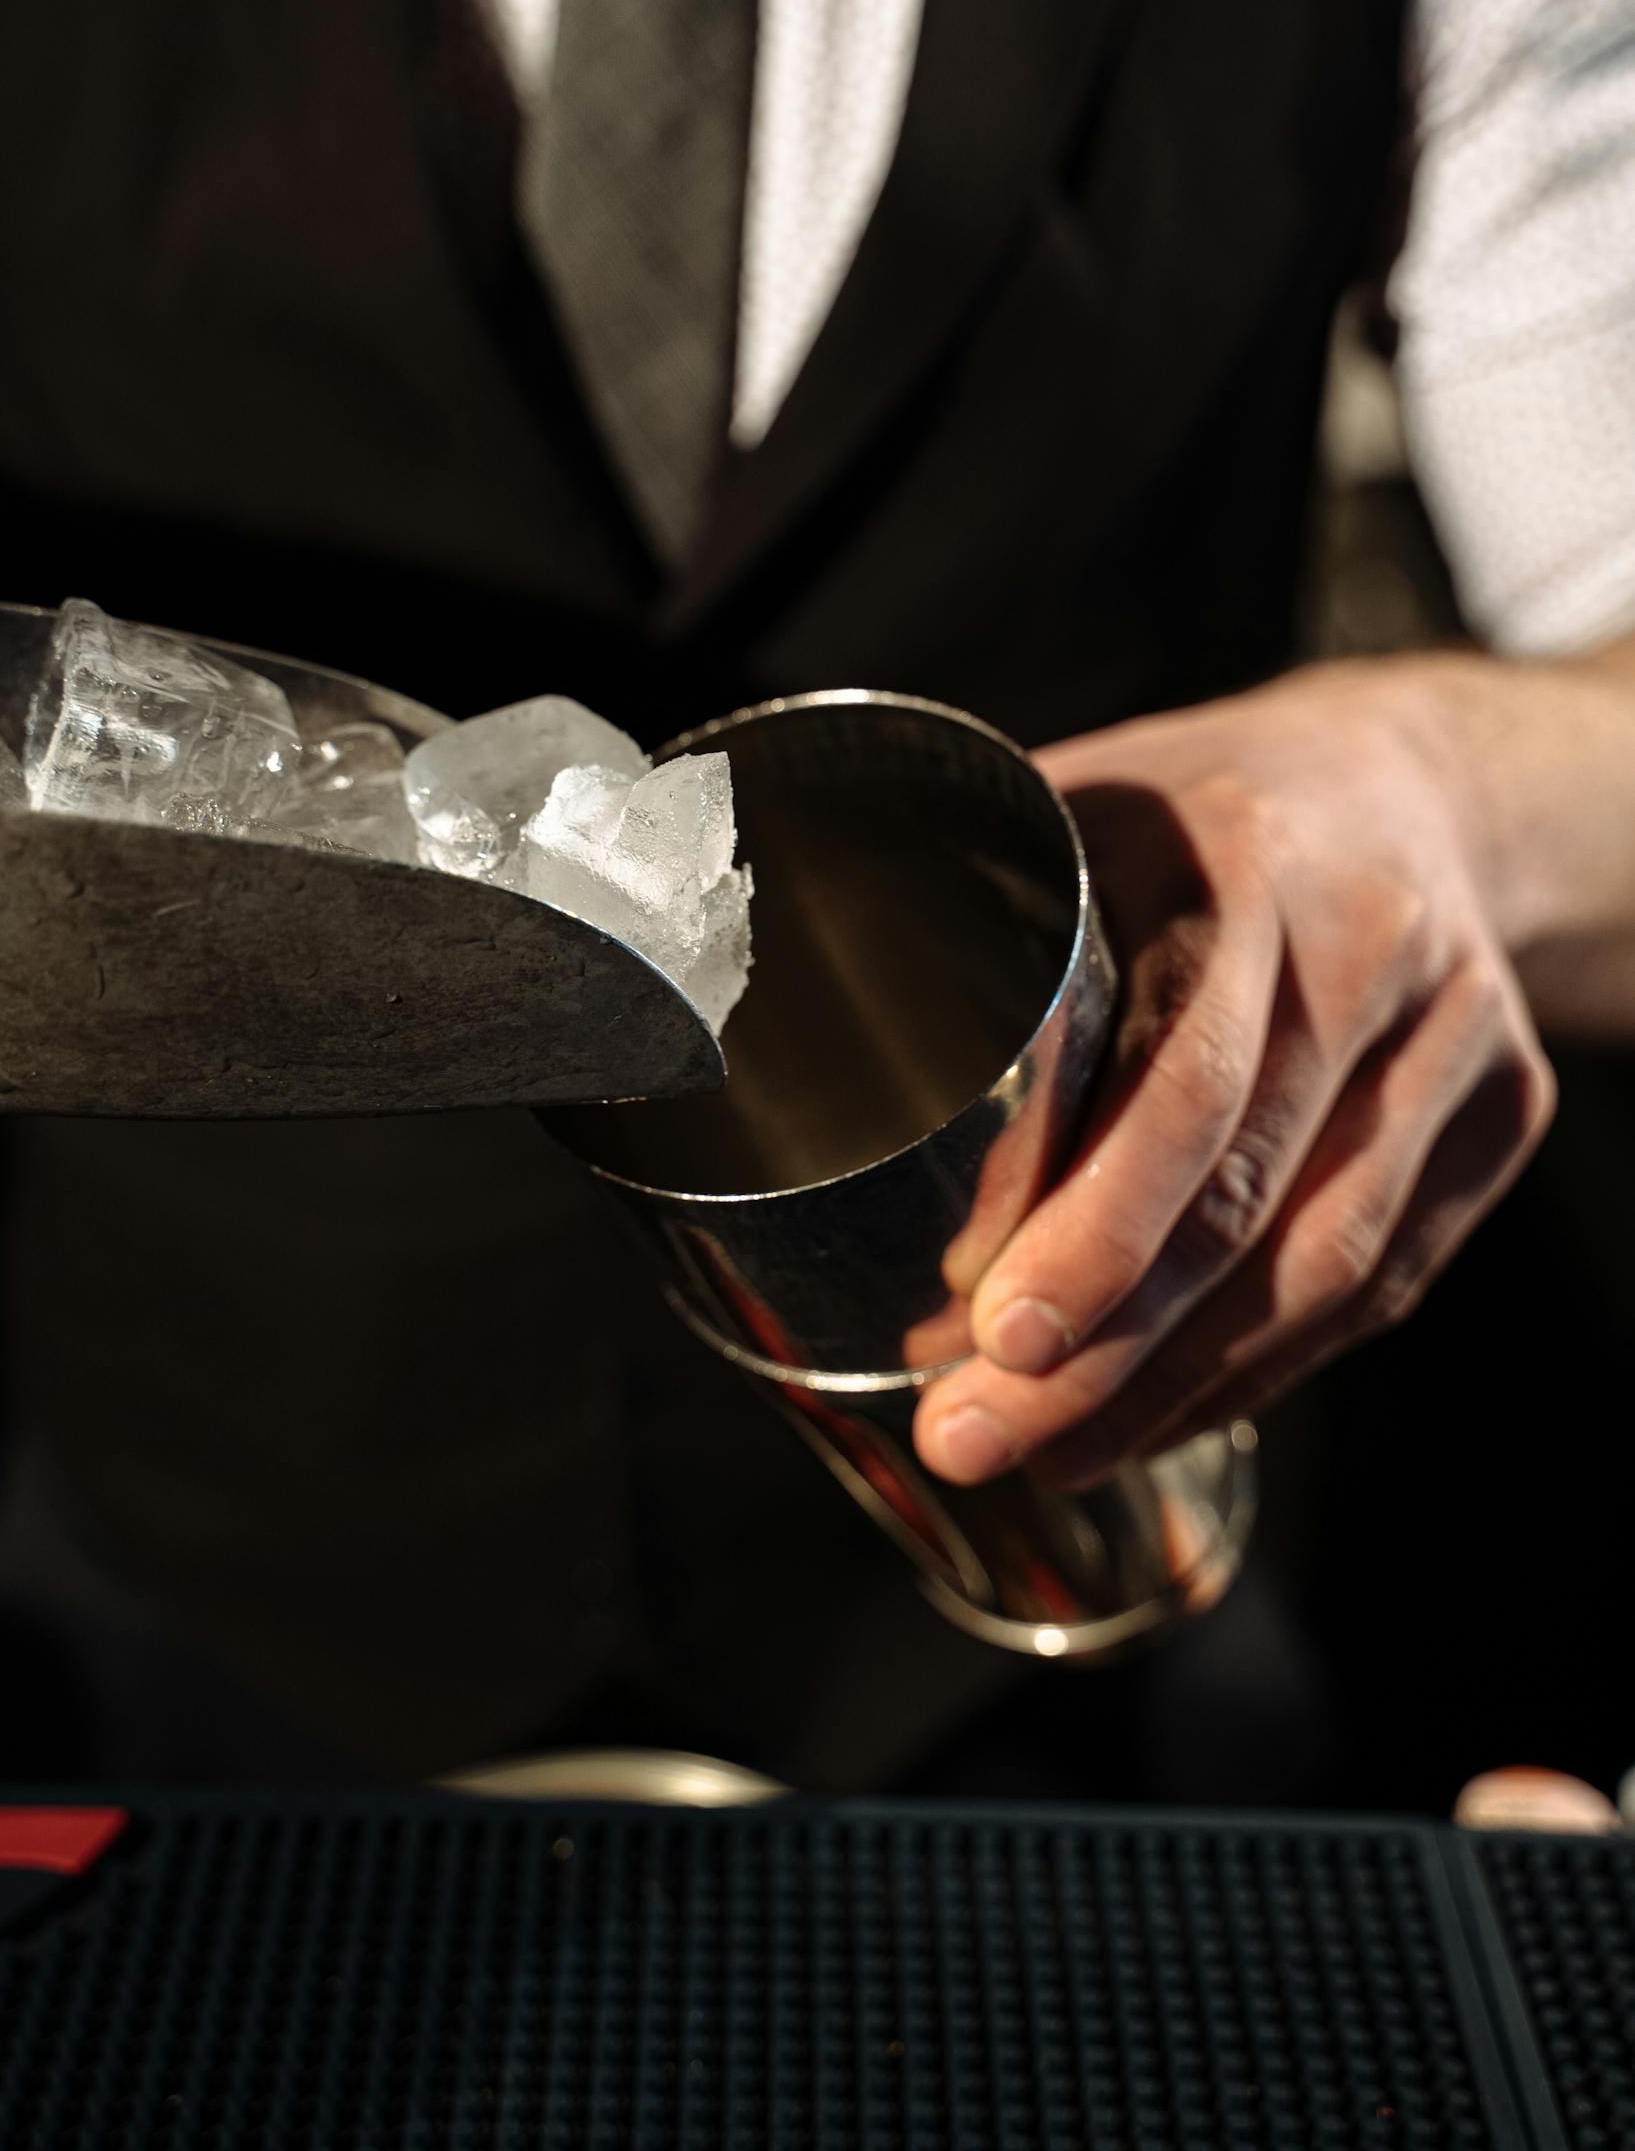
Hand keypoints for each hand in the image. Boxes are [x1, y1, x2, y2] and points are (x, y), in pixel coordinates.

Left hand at [912, 660, 1556, 1490]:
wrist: (1418, 780)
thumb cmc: (1194, 803)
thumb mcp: (1074, 796)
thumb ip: (953, 893)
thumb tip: (739, 979)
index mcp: (1245, 863)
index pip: (1186, 1076)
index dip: (1095, 1226)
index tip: (990, 1332)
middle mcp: (1371, 948)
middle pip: (1250, 1196)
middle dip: (1107, 1347)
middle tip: (974, 1433)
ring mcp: (1455, 1038)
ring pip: (1327, 1265)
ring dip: (1177, 1386)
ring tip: (1043, 1456)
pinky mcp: (1499, 1115)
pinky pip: (1382, 1279)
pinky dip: (1264, 1367)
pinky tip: (1160, 1416)